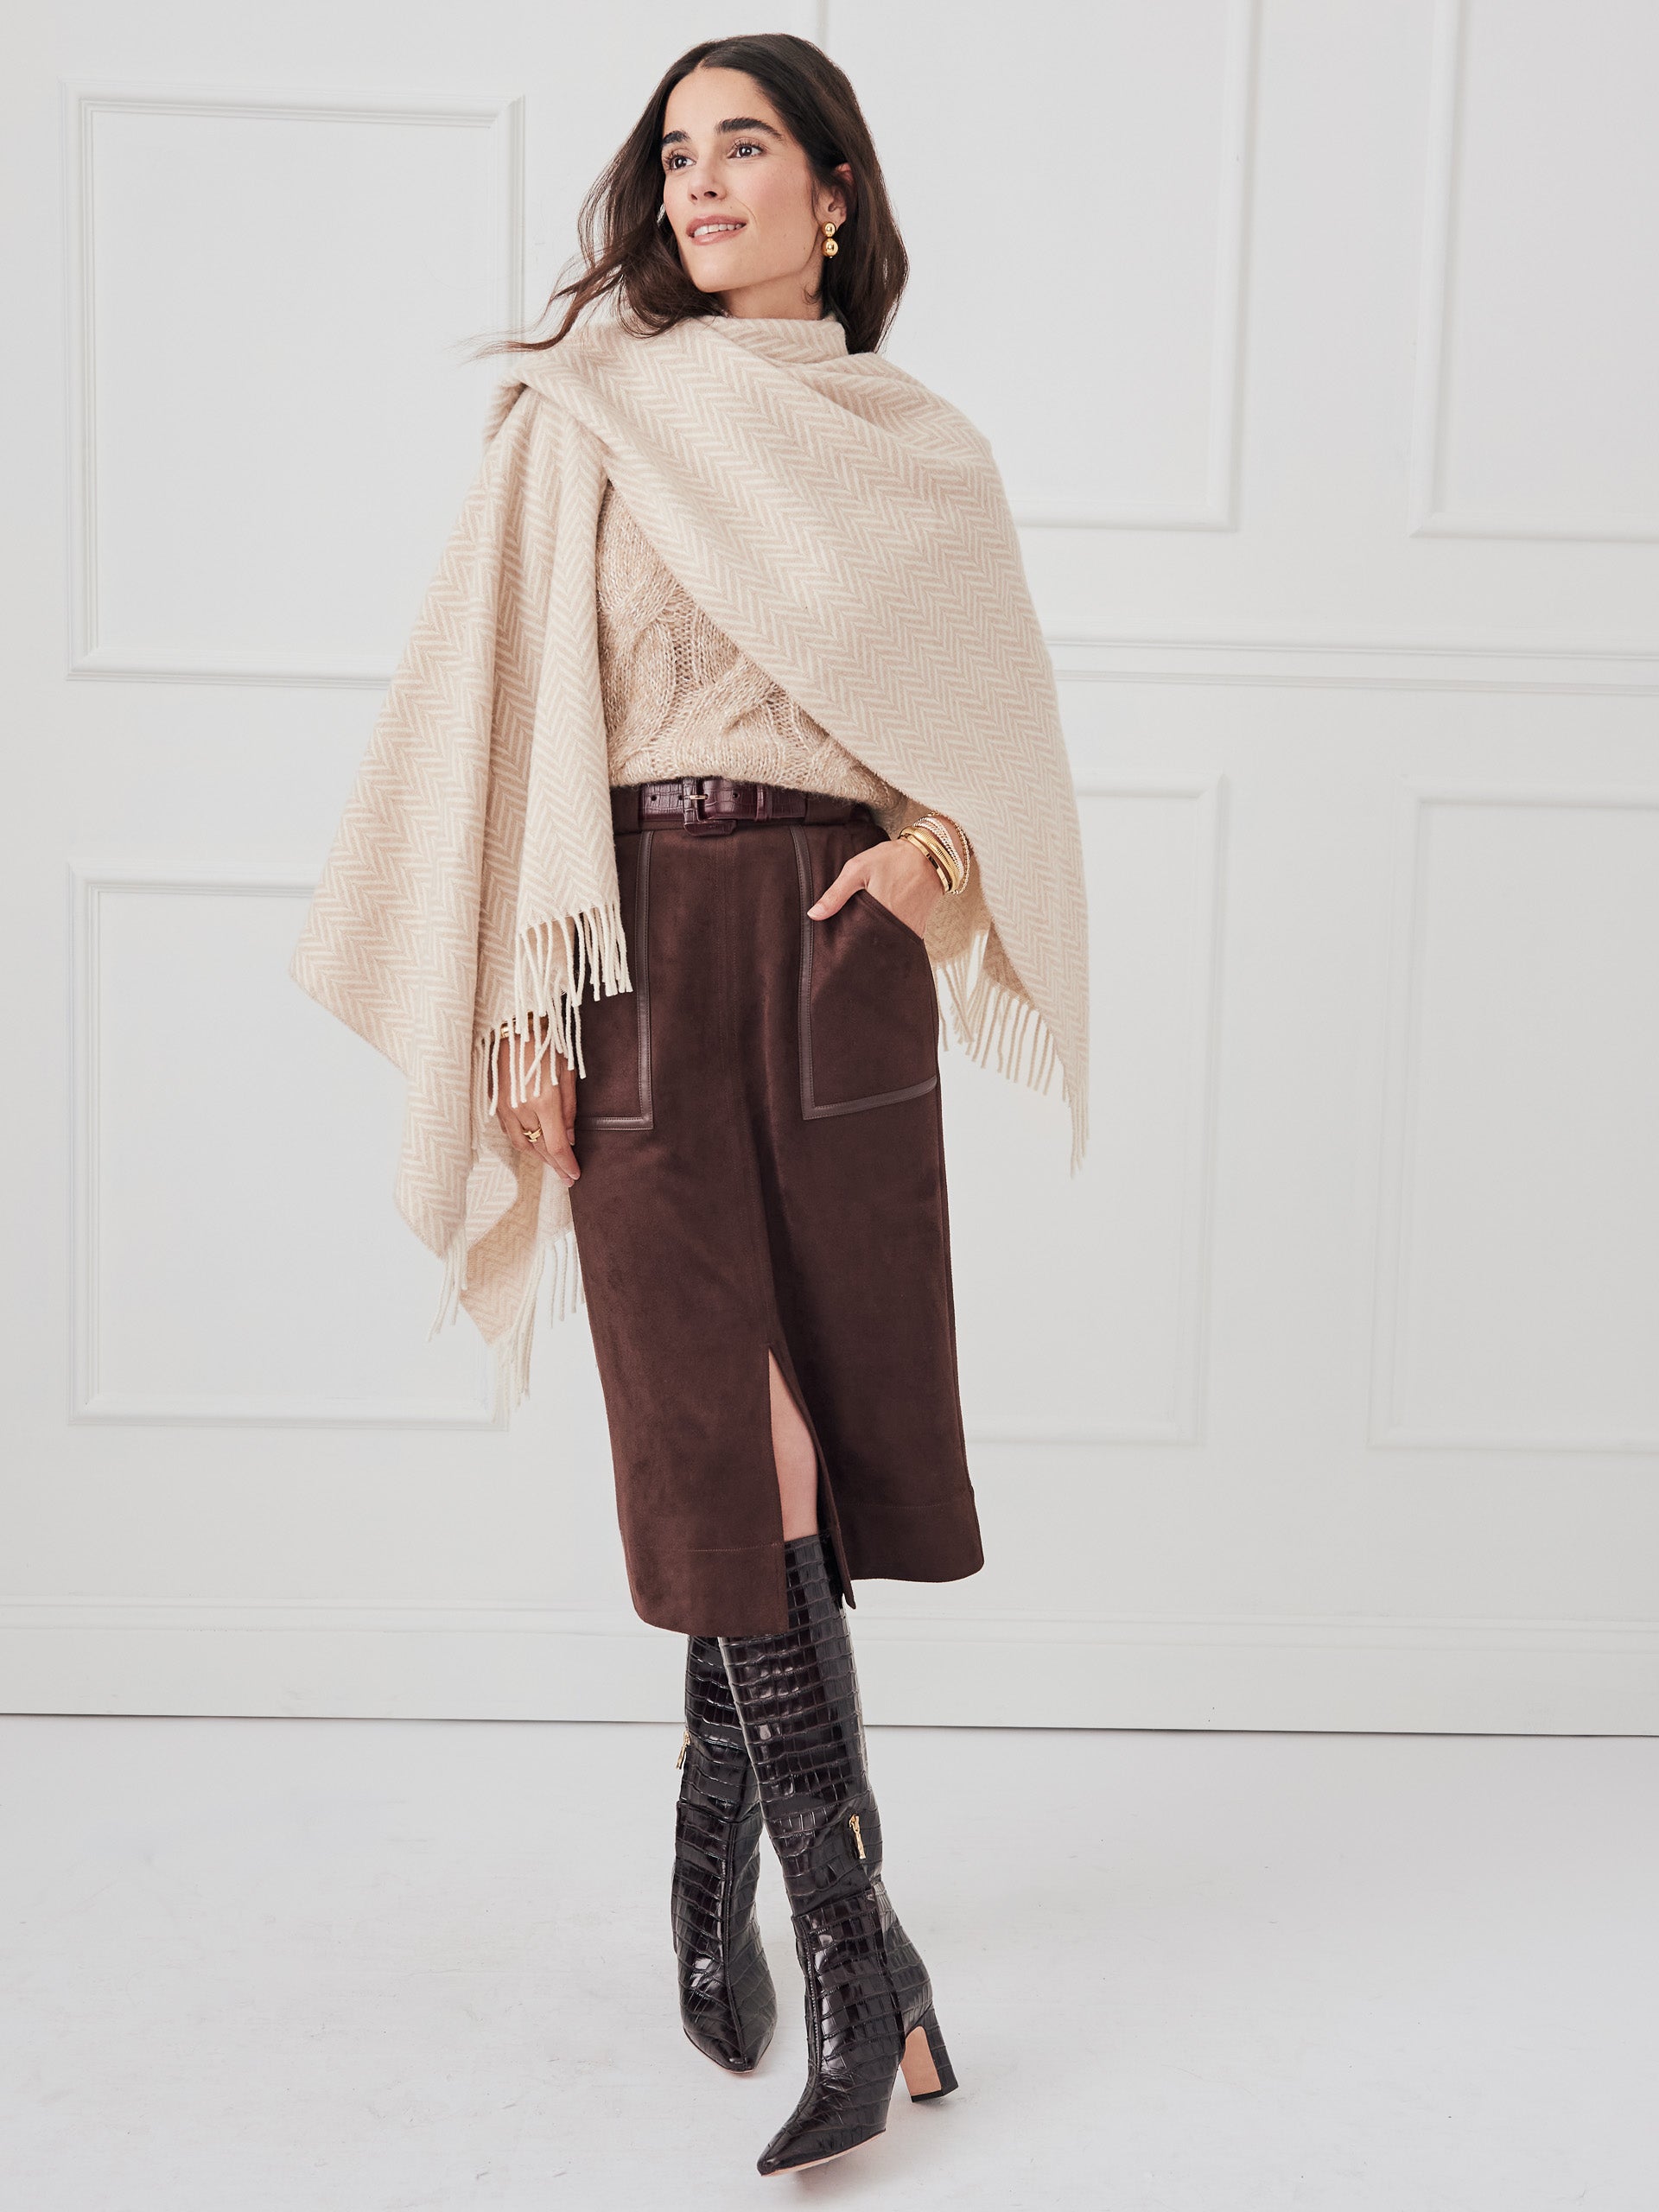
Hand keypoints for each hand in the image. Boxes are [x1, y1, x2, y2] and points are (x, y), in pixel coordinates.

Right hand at [494, 1033, 578, 1185]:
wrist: (513, 1025)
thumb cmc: (546, 1043)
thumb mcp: (567, 1073)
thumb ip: (569, 1109)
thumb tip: (570, 1138)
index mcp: (544, 1102)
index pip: (558, 1146)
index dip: (567, 1165)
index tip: (575, 1175)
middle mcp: (522, 1109)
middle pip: (540, 1149)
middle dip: (555, 1166)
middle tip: (566, 1177)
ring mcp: (506, 1108)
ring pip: (522, 1145)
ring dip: (538, 1157)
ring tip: (552, 1163)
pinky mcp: (496, 1104)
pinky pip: (511, 1132)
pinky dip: (524, 1142)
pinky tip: (533, 1143)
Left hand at [807, 835, 942, 938]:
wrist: (932, 854)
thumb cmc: (893, 859)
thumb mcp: (858, 869)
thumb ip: (835, 893)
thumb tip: (813, 915)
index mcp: (877, 915)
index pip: (855, 941)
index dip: (845, 944)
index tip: (837, 945)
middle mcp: (895, 927)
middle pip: (871, 946)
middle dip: (859, 946)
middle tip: (848, 944)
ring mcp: (909, 930)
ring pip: (886, 945)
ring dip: (875, 942)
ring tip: (864, 936)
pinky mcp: (918, 929)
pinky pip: (900, 940)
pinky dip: (890, 937)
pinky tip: (882, 930)